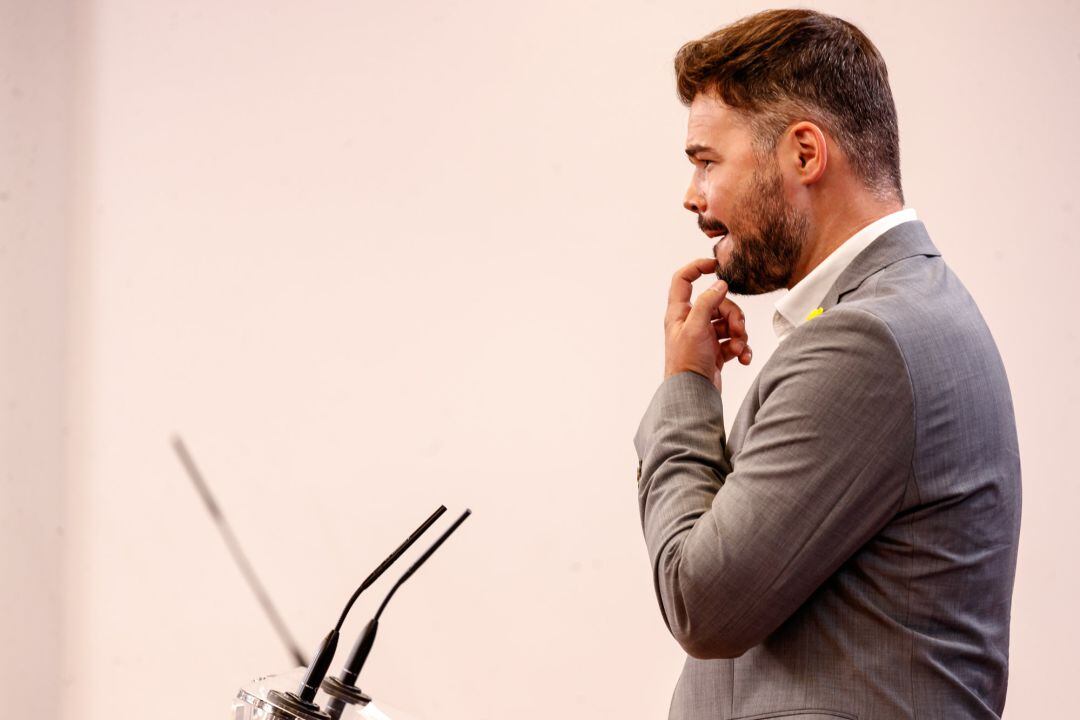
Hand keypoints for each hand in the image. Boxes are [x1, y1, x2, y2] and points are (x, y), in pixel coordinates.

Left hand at [664, 258, 751, 391]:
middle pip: (719, 303)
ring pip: (730, 322)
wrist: (693, 395)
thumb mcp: (696, 327)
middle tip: (738, 330)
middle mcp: (691, 322)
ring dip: (740, 334)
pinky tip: (743, 358)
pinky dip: (742, 348)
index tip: (716, 265)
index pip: (683, 280)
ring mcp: (705, 336)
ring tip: (739, 348)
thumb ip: (707, 302)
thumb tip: (720, 284)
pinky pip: (734, 341)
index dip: (697, 267)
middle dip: (734, 315)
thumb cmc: (687, 362)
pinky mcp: (716, 351)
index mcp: (679, 313)